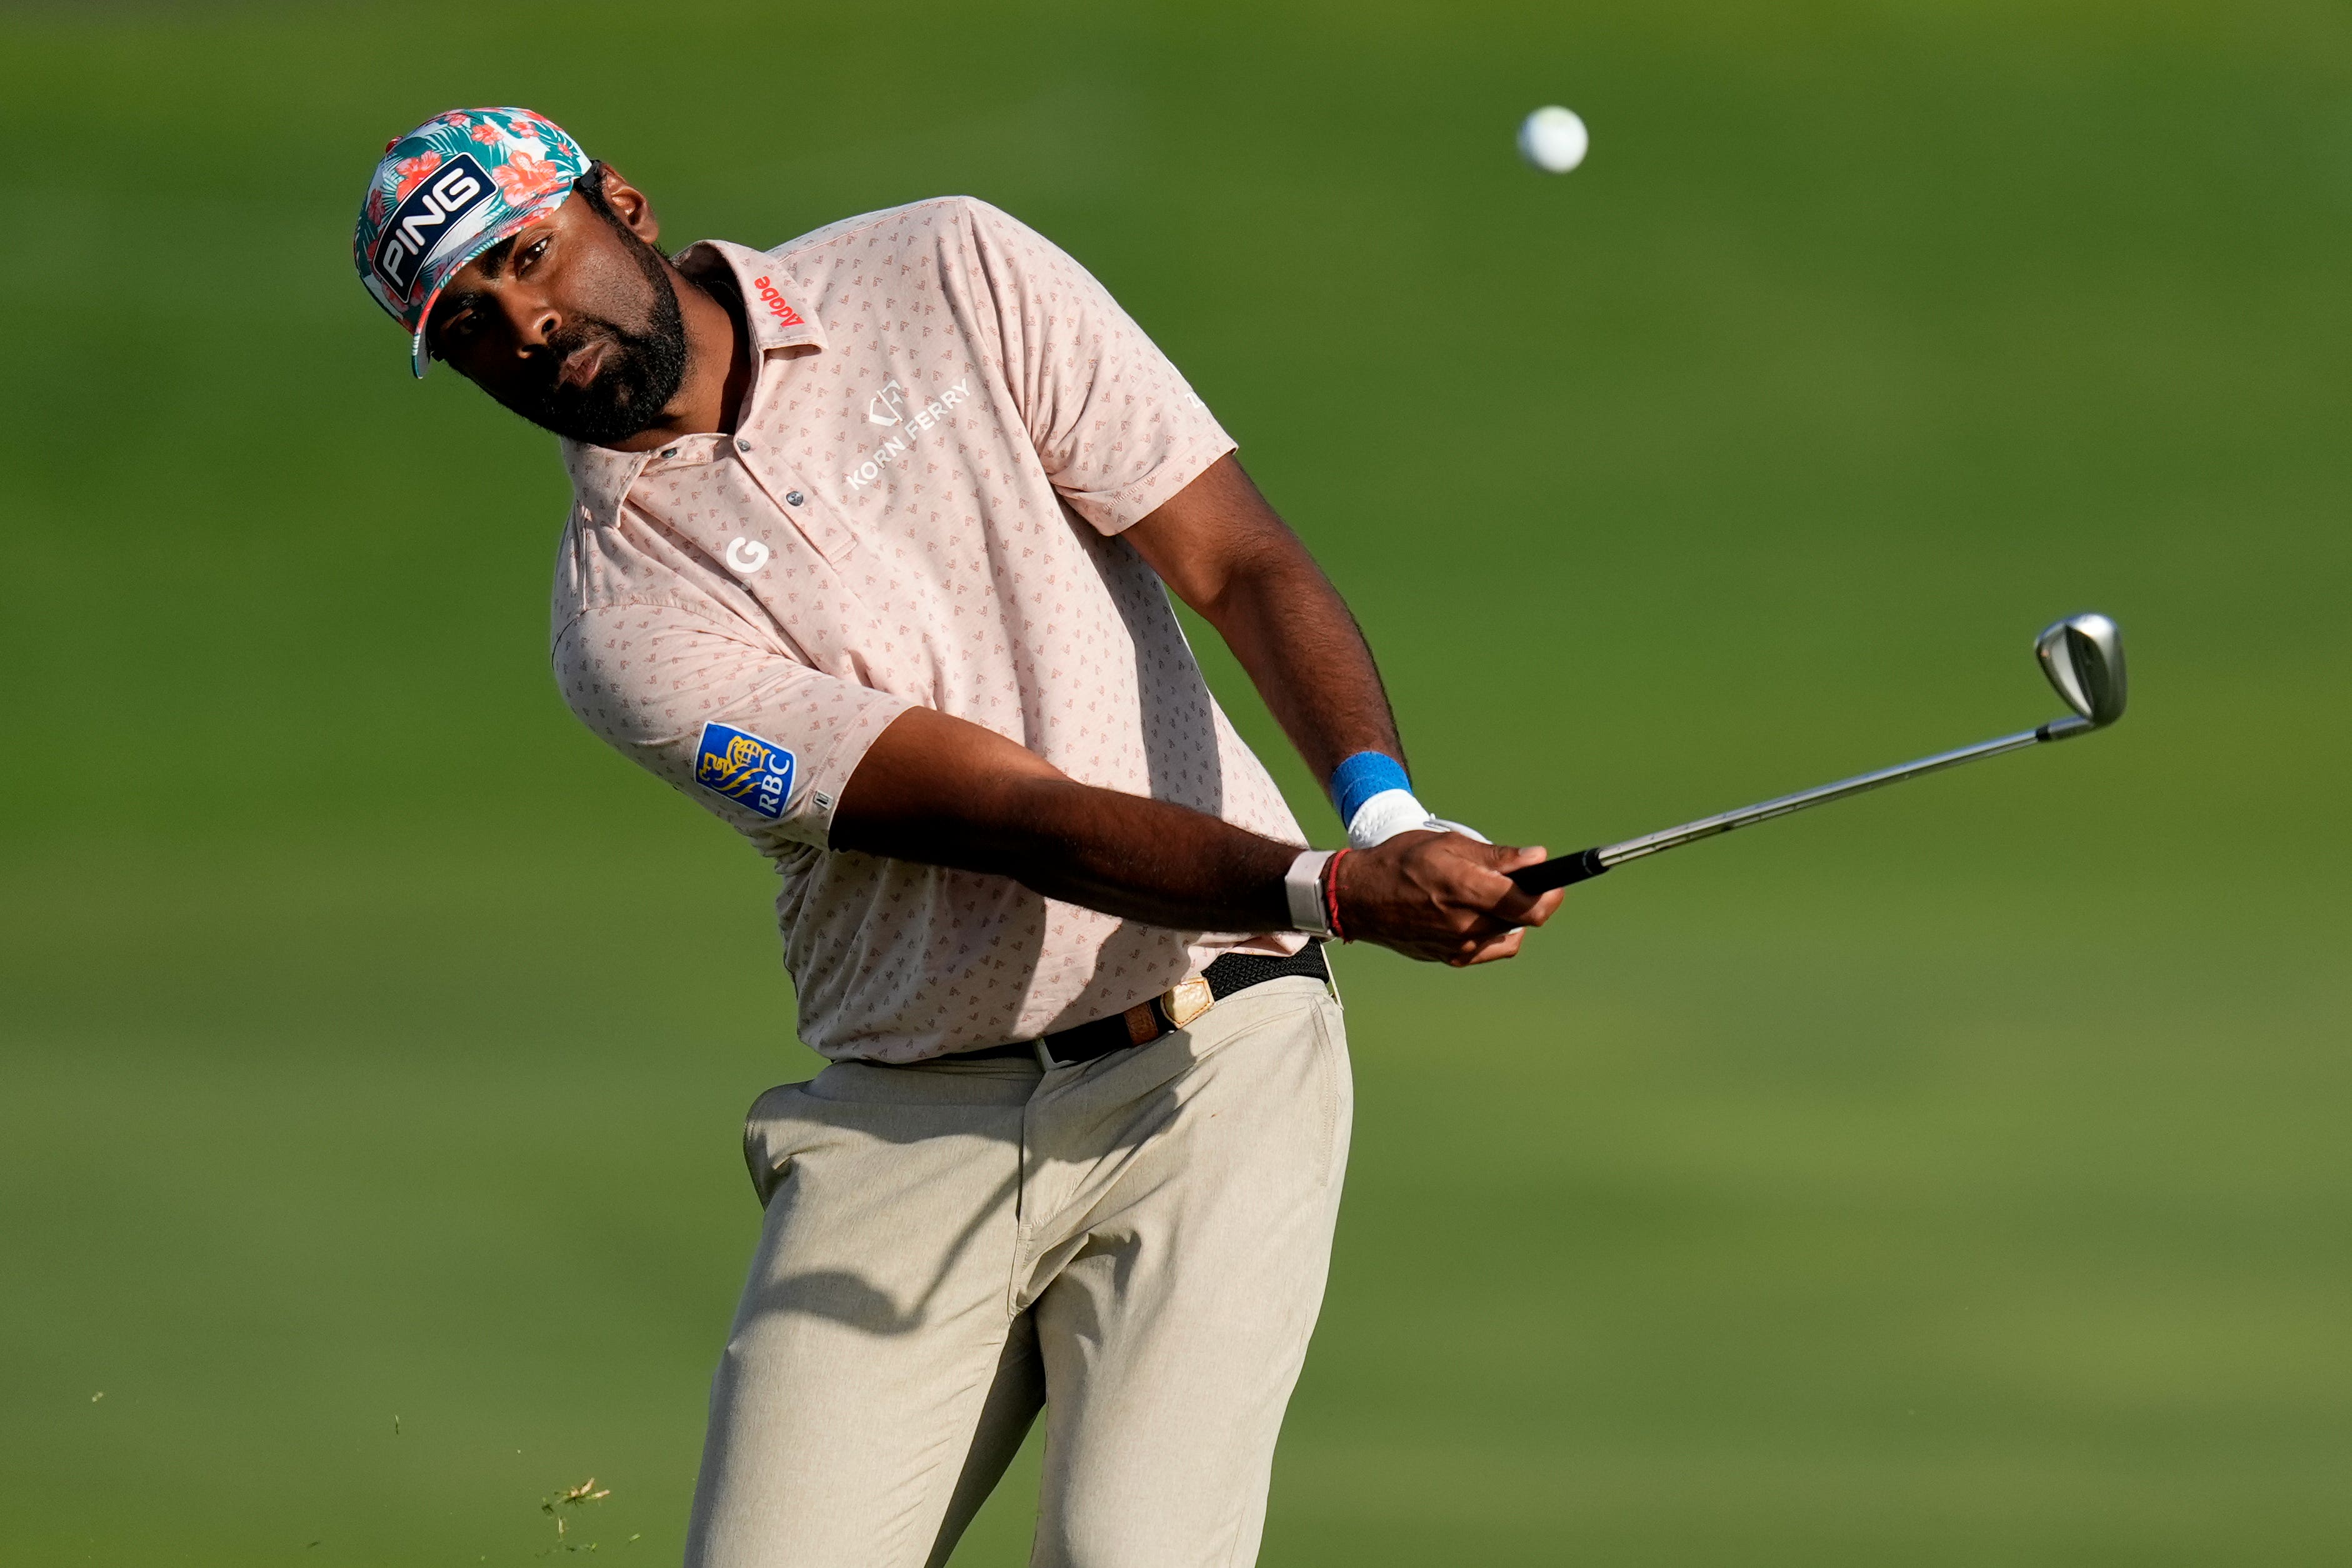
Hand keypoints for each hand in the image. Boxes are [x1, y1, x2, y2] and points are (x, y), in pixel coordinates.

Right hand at [1332, 831, 1566, 966]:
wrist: (1359, 898)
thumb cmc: (1401, 862)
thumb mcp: (1448, 845)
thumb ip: (1496, 856)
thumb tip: (1537, 858)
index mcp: (1465, 890)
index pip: (1529, 904)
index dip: (1551, 892)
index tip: (1557, 880)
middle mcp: (1465, 924)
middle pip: (1525, 920)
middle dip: (1534, 898)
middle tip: (1530, 881)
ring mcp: (1459, 946)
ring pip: (1509, 932)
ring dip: (1511, 914)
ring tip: (1491, 894)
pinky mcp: (1452, 958)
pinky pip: (1491, 948)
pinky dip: (1496, 931)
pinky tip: (1483, 915)